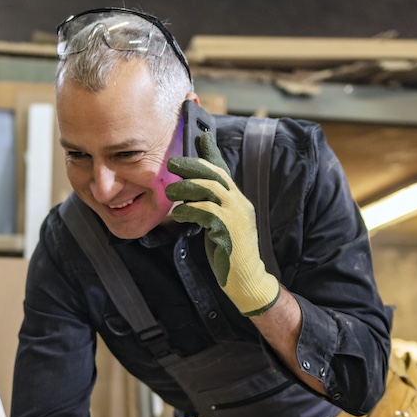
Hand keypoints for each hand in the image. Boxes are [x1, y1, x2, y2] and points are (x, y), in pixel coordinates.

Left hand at [166, 132, 280, 315]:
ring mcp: (236, 216)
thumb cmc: (228, 252)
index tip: (200, 136)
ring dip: (187, 188)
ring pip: (210, 190)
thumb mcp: (218, 224)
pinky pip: (207, 213)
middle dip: (193, 166)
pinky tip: (178, 214)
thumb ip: (209, 207)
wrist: (246, 279)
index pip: (223, 171)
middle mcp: (239, 204)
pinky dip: (189, 210)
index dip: (211, 154)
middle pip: (216, 175)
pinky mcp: (229, 231)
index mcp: (238, 200)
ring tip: (170, 191)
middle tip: (172, 164)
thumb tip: (190, 193)